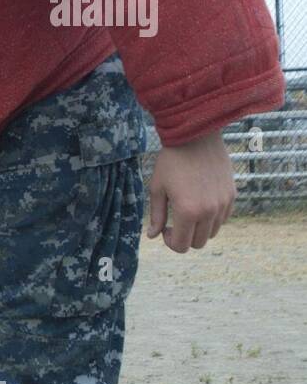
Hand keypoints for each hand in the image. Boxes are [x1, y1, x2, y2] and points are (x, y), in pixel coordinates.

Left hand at [146, 130, 235, 252]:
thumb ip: (157, 215)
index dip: (171, 242)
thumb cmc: (172, 161)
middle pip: (199, 242)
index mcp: (188, 212)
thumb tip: (153, 236)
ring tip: (188, 211)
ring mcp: (223, 204)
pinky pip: (223, 218)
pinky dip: (212, 219)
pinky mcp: (232, 195)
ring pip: (213, 232)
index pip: (182, 246)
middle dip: (185, 237)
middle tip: (175, 222)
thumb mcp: (157, 188)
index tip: (165, 229)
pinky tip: (201, 203)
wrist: (196, 137)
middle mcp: (209, 212)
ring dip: (199, 228)